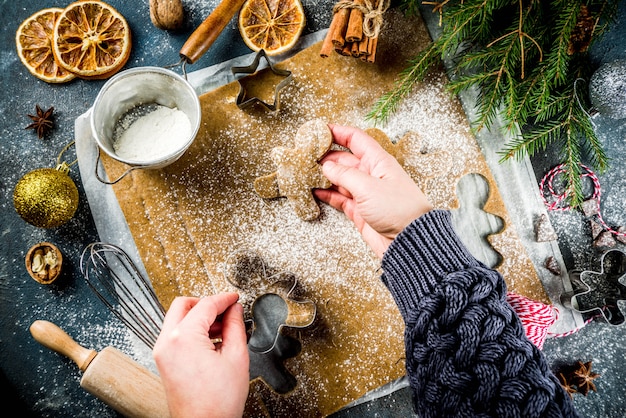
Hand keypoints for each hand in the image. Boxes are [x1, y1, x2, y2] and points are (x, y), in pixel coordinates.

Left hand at [153, 293, 248, 417]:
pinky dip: (192, 330)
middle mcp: (167, 342)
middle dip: (207, 303)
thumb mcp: (236, 357)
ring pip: (178, 318)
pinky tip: (212, 339)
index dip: (224, 299)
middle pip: (184, 305)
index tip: (234, 298)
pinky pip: (176, 334)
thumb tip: (235, 311)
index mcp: (183, 337)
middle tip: (227, 309)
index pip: (205, 305)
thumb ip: (236, 326)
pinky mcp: (164, 361)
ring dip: (199, 317)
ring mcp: (162, 352)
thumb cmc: (217, 401)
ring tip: (224, 328)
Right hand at [315, 124, 432, 257]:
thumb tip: (326, 166)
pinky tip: (314, 190)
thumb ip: (345, 175)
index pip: (356, 139)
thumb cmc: (398, 209)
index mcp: (378, 162)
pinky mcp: (359, 210)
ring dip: (323, 175)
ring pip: (339, 178)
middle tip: (305, 155)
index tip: (319, 130)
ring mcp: (364, 192)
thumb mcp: (368, 187)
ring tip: (304, 172)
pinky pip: (339, 197)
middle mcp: (370, 174)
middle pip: (344, 158)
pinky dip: (326, 193)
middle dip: (325, 156)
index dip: (338, 132)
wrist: (409, 241)